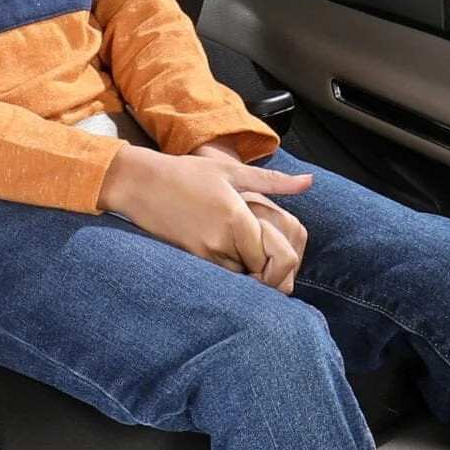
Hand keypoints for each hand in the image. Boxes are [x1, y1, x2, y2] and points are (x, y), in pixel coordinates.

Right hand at [99, 144, 311, 287]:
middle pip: (258, 272)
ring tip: (237, 242)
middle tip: (258, 245)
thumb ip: (273, 181)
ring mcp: (203, 255)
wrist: (140, 183)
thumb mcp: (231, 172)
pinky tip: (219, 246)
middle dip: (264, 263)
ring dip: (244, 267)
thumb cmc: (186, 173)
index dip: (278, 254)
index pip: (274, 256)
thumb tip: (309, 182)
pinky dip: (225, 267)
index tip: (274, 243)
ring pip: (238, 278)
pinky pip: (218, 276)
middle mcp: (221, 242)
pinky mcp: (190, 261)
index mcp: (236, 219)